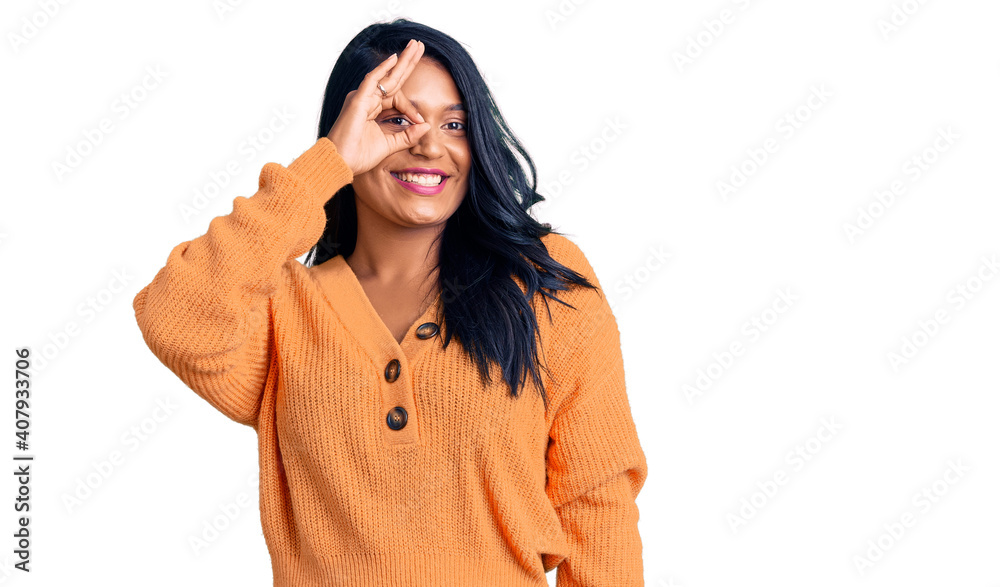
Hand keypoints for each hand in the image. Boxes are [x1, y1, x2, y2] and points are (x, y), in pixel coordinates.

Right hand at [327, 39, 429, 175]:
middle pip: (392, 78)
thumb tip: (426, 125)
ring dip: (402, 60)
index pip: (396, 97)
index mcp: (373, 108)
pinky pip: (371, 80)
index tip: (420, 120)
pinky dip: (383, 69)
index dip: (410, 107)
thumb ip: (408, 135)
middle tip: (419, 45)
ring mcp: (362, 98)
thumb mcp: (390, 145)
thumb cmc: (358, 155)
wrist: (340, 163)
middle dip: (407, 62)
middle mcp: (367, 99)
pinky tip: (395, 58)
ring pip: (386, 75)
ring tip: (415, 46)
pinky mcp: (357, 100)